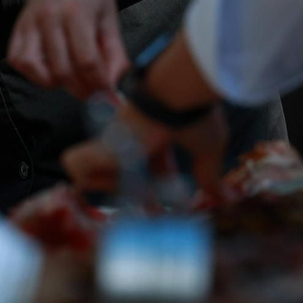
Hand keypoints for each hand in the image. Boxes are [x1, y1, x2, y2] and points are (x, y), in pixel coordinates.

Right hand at [8, 0, 126, 97]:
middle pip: (62, 69)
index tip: (110, 100)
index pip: (86, 61)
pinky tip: (49, 70)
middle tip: (94, 93)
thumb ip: (114, 56)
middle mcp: (49, 17)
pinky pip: (17, 59)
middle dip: (81, 89)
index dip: (99, 86)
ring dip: (54, 83)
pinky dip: (32, 72)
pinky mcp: (18, 24)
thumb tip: (111, 89)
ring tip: (71, 80)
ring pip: (35, 68)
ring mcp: (30, 20)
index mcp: (77, 13)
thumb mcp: (111, 20)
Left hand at [62, 104, 230, 202]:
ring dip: (111, 189)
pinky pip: (76, 165)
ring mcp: (113, 141)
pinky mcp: (101, 145)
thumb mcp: (208, 149)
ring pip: (91, 171)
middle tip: (152, 209)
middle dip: (133, 195)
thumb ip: (210, 175)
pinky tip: (118, 185)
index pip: (148, 166)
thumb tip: (225, 197)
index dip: (154, 189)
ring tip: (136, 194)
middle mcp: (130, 138)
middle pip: (119, 172)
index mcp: (155, 136)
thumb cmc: (194, 115)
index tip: (165, 207)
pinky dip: (89, 179)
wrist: (176, 93)